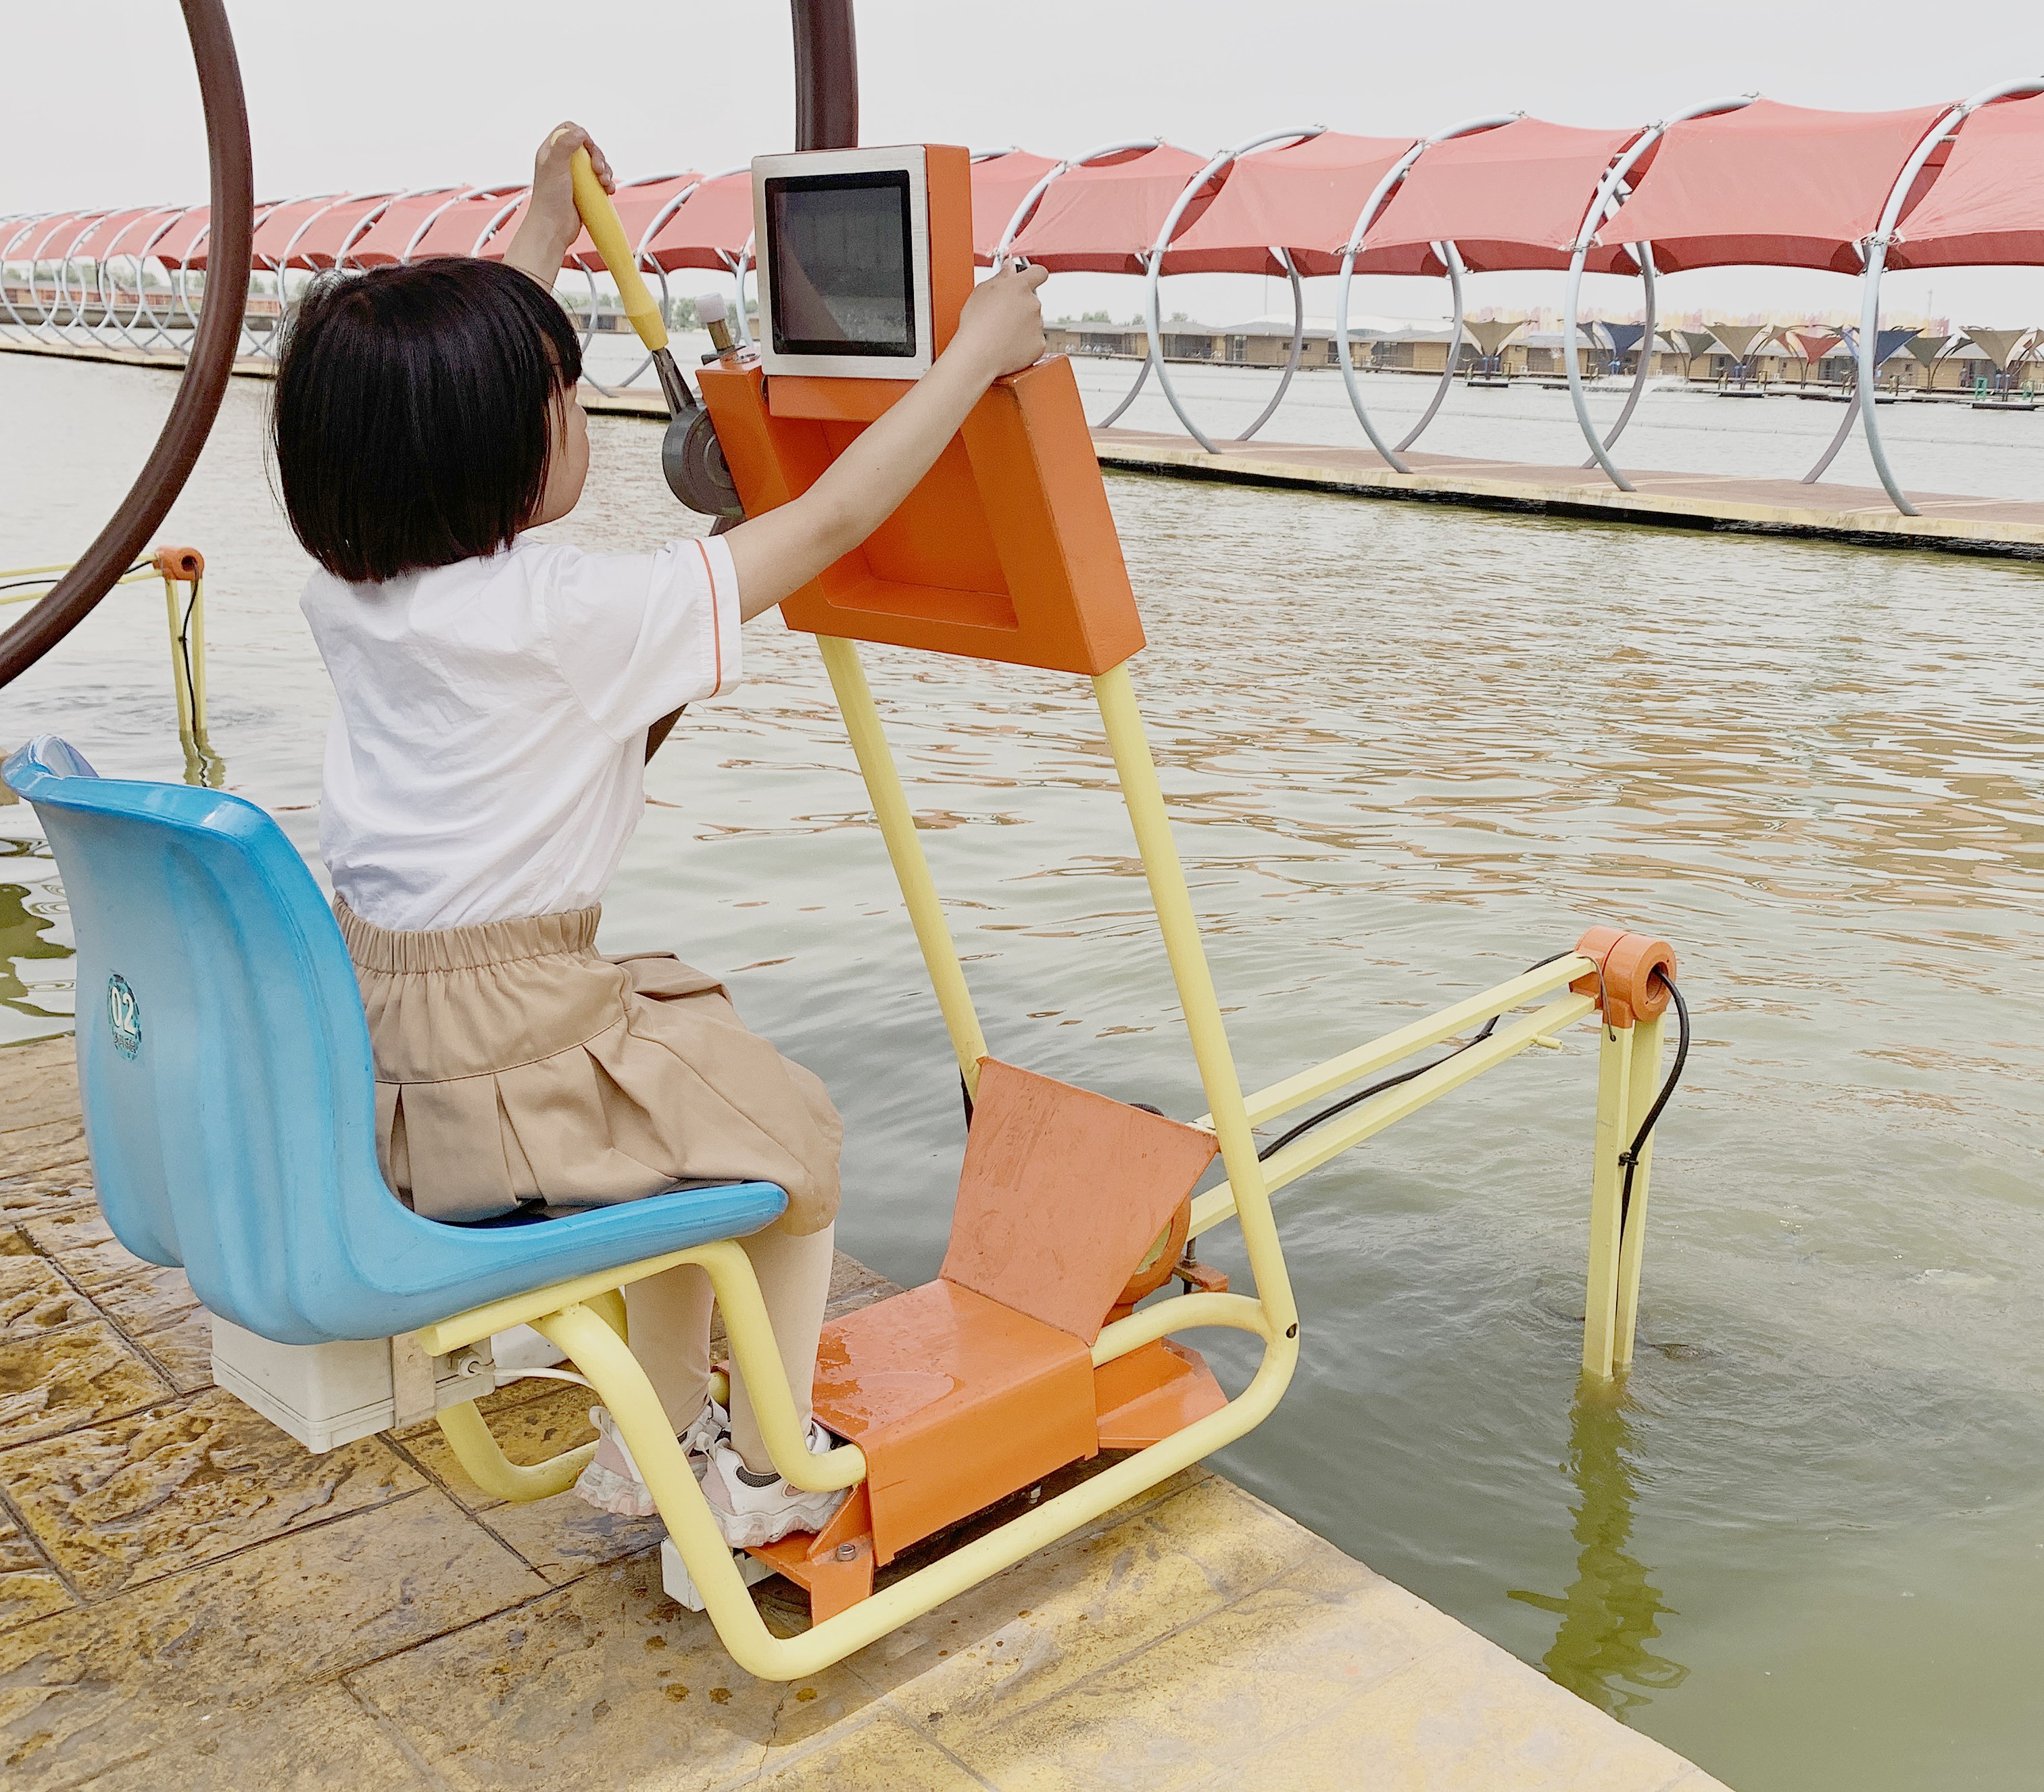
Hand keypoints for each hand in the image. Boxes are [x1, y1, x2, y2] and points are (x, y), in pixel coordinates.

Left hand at [504, 122, 611, 281]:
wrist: (553, 229)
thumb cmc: (548, 202)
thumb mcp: (554, 167)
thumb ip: (564, 145)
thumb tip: (579, 132)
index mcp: (552, 152)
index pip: (569, 131)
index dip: (581, 135)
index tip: (587, 149)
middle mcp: (562, 162)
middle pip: (587, 147)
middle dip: (597, 156)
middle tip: (597, 170)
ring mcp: (574, 177)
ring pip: (596, 163)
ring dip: (605, 171)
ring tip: (603, 183)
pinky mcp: (584, 190)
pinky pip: (599, 180)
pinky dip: (607, 183)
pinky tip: (607, 190)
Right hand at [952, 261, 1048, 379]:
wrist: (978, 355)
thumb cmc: (976, 324)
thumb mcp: (982, 291)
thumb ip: (1001, 276)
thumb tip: (1009, 269)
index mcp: (1019, 286)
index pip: (1038, 272)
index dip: (1034, 275)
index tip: (1029, 278)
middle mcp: (1033, 304)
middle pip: (1032, 300)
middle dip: (1020, 305)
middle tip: (1002, 315)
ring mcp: (1038, 325)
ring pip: (1033, 321)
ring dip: (1022, 324)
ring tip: (1001, 333)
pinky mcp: (1039, 344)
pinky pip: (1034, 340)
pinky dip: (1024, 342)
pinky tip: (1008, 344)